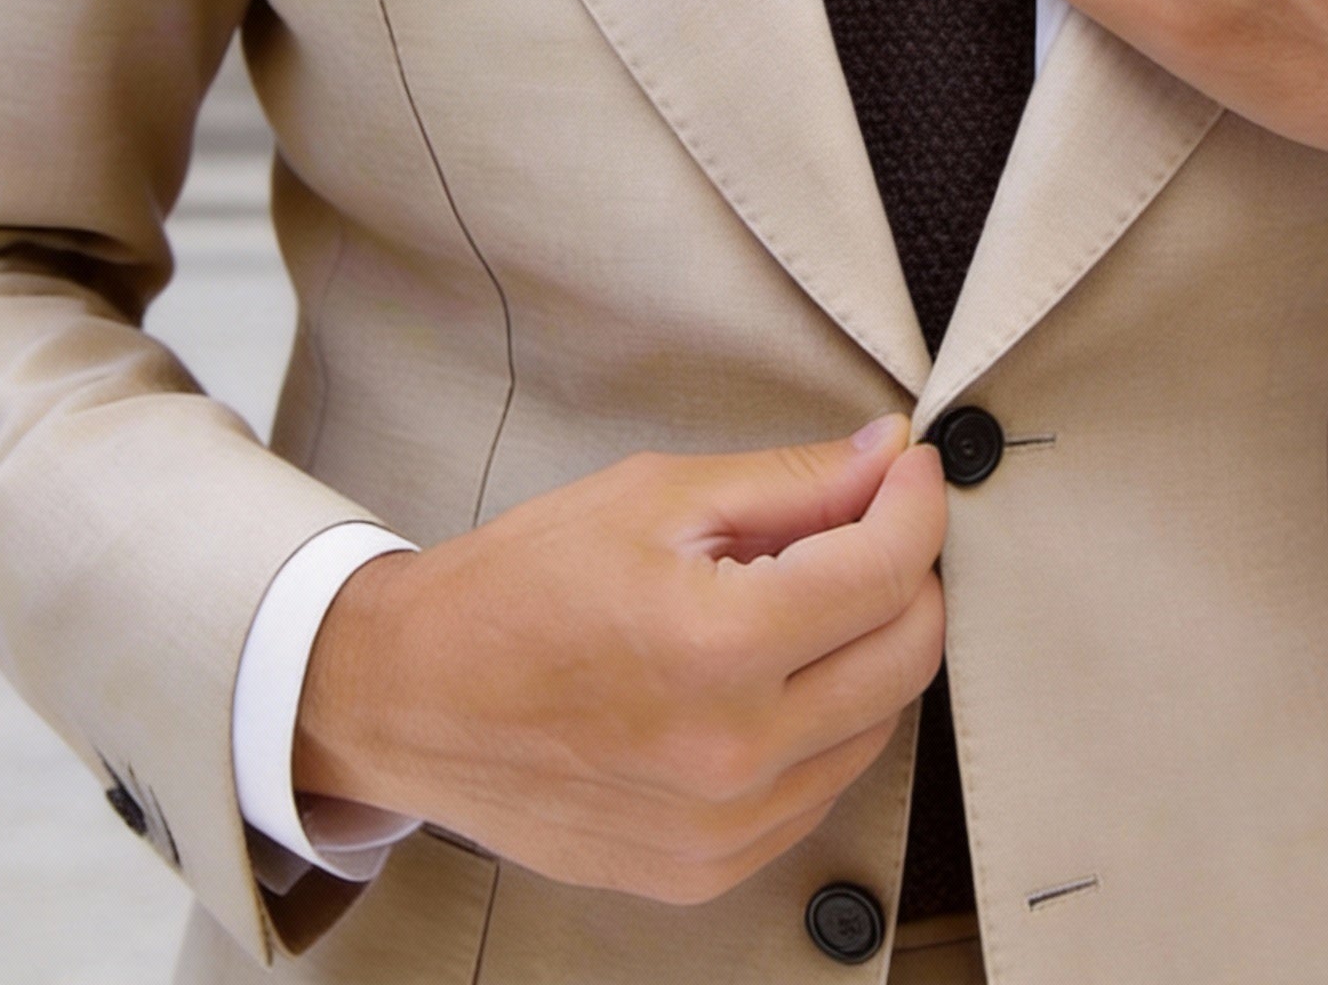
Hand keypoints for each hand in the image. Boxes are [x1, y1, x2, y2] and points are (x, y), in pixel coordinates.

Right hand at [294, 416, 946, 903]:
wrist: (411, 699)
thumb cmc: (516, 591)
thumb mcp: (655, 497)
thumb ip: (791, 482)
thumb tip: (887, 458)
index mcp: (717, 647)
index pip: (886, 570)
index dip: (916, 503)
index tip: (910, 471)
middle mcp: (732, 753)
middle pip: (907, 655)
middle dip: (908, 572)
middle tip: (869, 523)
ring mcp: (723, 828)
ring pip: (877, 724)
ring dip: (868, 648)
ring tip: (799, 598)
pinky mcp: (707, 868)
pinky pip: (821, 787)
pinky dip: (825, 720)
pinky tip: (771, 674)